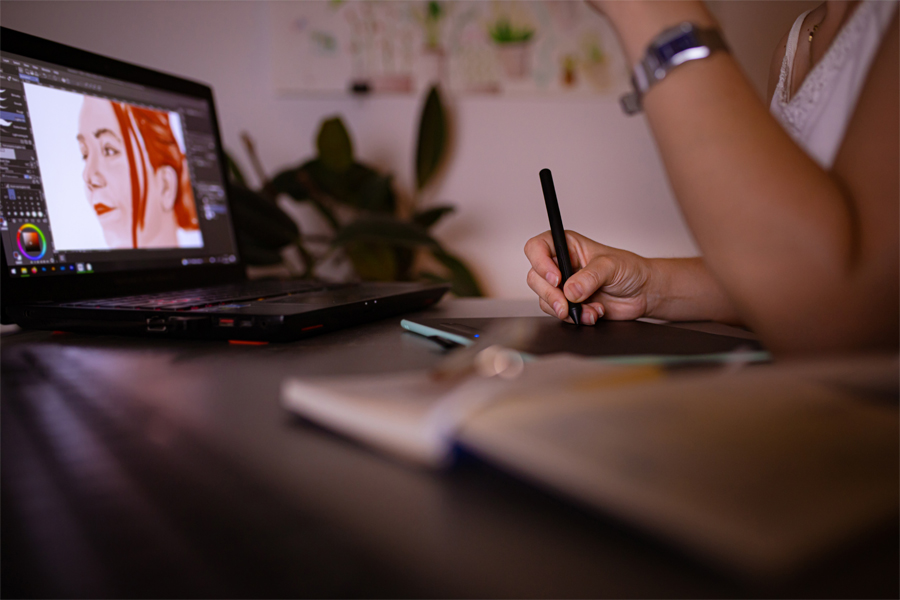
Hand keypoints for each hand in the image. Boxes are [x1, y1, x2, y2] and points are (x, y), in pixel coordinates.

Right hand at [524, 230, 656, 324]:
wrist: (642, 293)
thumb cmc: (629, 270)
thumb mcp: (611, 266)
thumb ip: (590, 277)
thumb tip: (570, 290)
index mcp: (567, 245)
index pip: (537, 247)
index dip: (540, 262)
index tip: (556, 278)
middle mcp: (561, 264)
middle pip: (535, 277)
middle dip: (550, 294)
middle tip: (566, 304)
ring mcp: (563, 286)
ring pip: (544, 298)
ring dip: (565, 309)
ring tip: (590, 309)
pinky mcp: (568, 304)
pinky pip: (557, 313)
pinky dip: (574, 317)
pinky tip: (593, 313)